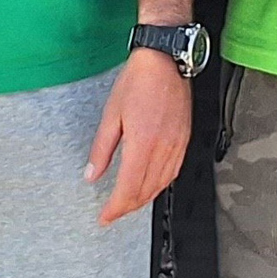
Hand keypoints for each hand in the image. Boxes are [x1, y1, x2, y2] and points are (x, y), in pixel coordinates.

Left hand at [86, 48, 189, 224]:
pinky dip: (160, 185)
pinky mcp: (184, 140)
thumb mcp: (111, 115)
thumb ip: (102, 149)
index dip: (115, 209)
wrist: (165, 60)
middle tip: (113, 213)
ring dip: (144, 199)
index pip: (129, 189)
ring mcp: (177, 145)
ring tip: (128, 204)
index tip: (105, 217)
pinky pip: (173, 172)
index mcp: (143, 144)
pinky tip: (151, 185)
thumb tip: (92, 174)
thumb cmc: (138, 80)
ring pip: (162, 185)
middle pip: (146, 192)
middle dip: (128, 208)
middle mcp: (163, 149)